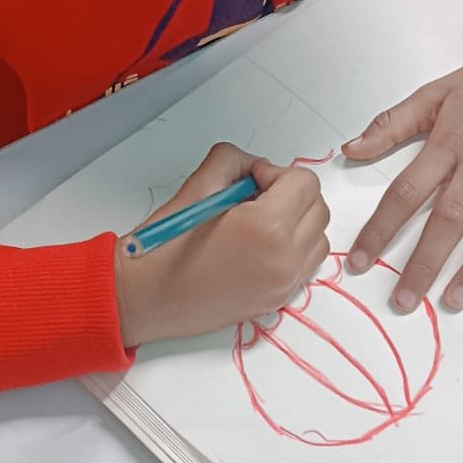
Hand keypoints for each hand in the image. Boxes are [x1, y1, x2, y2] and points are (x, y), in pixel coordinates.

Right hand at [115, 141, 329, 347]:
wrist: (144, 300)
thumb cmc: (163, 250)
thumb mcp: (197, 188)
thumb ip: (232, 161)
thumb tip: (253, 165)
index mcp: (267, 228)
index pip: (304, 183)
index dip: (275, 173)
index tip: (250, 179)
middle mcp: (284, 260)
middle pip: (318, 208)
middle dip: (291, 194)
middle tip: (254, 196)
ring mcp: (283, 284)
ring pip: (318, 238)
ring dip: (298, 222)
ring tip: (259, 222)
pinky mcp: (277, 300)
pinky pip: (305, 265)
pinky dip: (293, 249)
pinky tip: (259, 246)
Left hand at [343, 40, 462, 311]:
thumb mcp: (433, 94)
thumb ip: (390, 125)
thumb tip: (350, 150)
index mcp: (449, 142)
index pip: (406, 192)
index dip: (380, 229)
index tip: (361, 259)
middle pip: (448, 219)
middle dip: (424, 263)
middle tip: (403, 298)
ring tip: (453, 299)